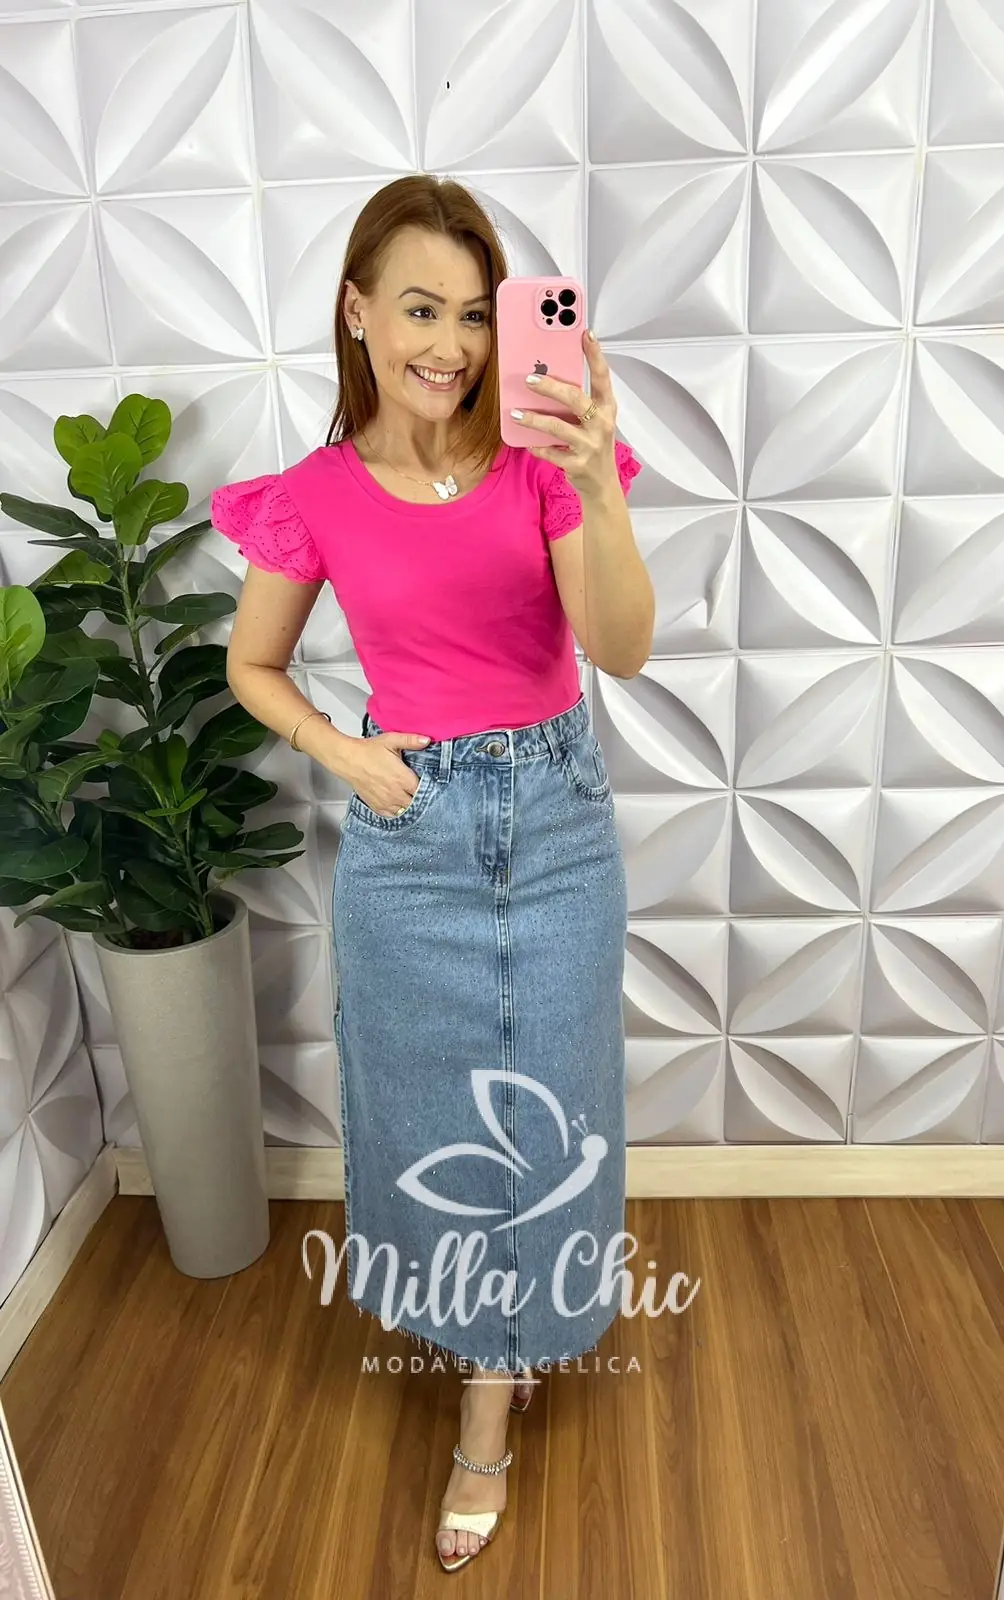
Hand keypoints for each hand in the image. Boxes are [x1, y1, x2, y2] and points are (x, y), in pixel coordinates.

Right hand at [342, 732, 427, 817]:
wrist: (347, 759)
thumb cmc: (368, 750)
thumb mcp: (391, 740)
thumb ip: (411, 740)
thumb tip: (427, 740)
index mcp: (402, 778)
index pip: (423, 790)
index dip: (428, 788)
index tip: (428, 783)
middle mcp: (396, 793)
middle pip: (416, 803)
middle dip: (419, 797)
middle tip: (418, 790)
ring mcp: (386, 802)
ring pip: (405, 811)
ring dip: (409, 805)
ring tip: (409, 797)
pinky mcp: (377, 806)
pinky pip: (392, 815)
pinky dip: (397, 812)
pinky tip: (398, 804)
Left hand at [512, 328, 618, 497]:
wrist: (602, 485)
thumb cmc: (593, 447)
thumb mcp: (593, 421)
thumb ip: (577, 403)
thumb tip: (546, 379)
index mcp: (606, 408)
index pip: (602, 377)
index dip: (595, 355)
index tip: (585, 334)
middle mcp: (601, 424)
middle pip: (575, 398)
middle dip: (551, 387)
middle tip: (529, 380)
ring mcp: (590, 445)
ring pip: (558, 427)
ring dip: (533, 420)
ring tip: (515, 414)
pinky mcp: (578, 464)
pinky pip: (551, 452)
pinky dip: (537, 447)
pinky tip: (527, 443)